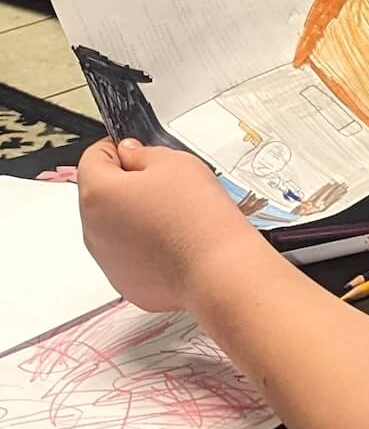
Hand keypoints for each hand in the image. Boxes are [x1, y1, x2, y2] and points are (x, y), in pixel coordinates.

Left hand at [76, 139, 266, 311]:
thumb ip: (143, 153)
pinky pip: (128, 254)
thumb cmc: (198, 217)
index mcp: (98, 193)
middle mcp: (92, 229)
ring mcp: (106, 259)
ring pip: (114, 226)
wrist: (216, 268)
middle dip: (128, 185)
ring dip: (135, 216)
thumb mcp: (176, 163)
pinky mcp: (123, 280)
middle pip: (102, 194)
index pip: (93, 158)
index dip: (118, 148)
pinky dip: (145, 245)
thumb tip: (131, 155)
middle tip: (166, 185)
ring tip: (174, 216)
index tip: (136, 150)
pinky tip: (174, 241)